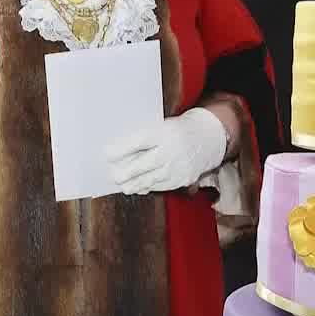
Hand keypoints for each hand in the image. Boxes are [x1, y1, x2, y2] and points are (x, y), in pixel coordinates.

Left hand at [105, 108, 229, 195]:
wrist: (207, 138)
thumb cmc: (175, 132)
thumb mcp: (162, 127)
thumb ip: (144, 139)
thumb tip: (117, 152)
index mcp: (166, 132)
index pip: (141, 140)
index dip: (123, 148)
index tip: (107, 153)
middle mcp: (173, 149)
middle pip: (146, 163)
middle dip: (128, 172)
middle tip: (114, 176)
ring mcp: (180, 166)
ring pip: (153, 178)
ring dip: (135, 184)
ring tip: (124, 186)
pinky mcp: (184, 179)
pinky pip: (162, 186)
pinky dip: (149, 187)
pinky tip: (139, 187)